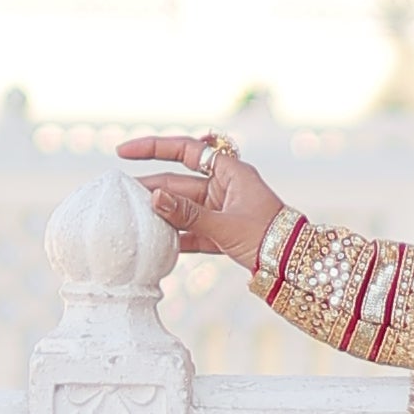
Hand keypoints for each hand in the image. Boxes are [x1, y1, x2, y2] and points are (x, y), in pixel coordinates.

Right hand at [118, 131, 283, 268]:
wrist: (296, 266)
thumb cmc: (270, 238)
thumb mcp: (225, 225)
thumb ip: (188, 214)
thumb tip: (153, 198)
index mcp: (230, 172)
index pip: (186, 150)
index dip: (153, 147)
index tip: (123, 152)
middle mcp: (224, 187)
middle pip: (178, 181)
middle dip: (150, 188)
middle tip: (118, 196)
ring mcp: (222, 211)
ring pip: (182, 208)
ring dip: (160, 214)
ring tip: (129, 220)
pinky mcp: (222, 234)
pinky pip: (191, 231)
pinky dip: (175, 237)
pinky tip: (154, 243)